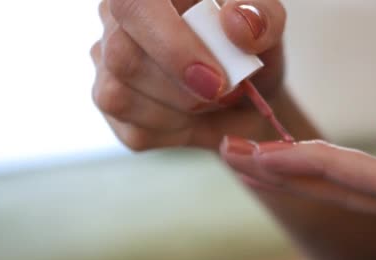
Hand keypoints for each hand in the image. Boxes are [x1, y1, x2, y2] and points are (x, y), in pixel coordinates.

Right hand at [91, 0, 286, 149]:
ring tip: (215, 100)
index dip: (170, 45)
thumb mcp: (269, 28)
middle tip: (228, 94)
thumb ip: (263, 16)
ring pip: (119, 97)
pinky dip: (178, 132)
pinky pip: (135, 131)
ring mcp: (106, 64)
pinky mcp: (112, 108)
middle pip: (121, 56)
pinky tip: (196, 116)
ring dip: (183, 111)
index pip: (132, 5)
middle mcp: (116, 20)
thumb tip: (237, 23)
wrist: (247, 94)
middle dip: (183, 90)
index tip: (215, 82)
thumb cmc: (251, 50)